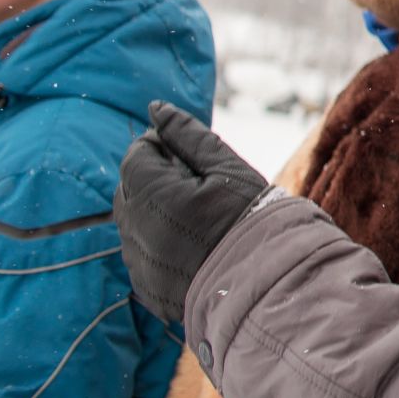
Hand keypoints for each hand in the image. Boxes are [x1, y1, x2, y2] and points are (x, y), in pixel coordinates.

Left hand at [116, 101, 268, 322]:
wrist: (269, 283)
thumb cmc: (251, 218)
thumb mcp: (227, 168)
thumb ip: (188, 135)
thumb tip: (156, 108)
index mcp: (153, 193)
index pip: (137, 154)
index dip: (163, 149)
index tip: (192, 159)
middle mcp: (135, 229)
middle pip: (129, 189)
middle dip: (155, 181)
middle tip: (198, 189)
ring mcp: (139, 262)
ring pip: (133, 224)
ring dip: (156, 215)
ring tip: (200, 223)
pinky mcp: (147, 289)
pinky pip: (142, 257)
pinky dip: (160, 248)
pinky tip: (195, 251)